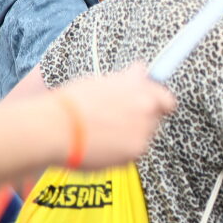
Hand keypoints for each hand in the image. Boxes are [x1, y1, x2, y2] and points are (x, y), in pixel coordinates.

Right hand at [62, 64, 176, 168]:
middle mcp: (147, 108)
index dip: (158, 105)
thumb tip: (140, 70)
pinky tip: (100, 145)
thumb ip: (127, 80)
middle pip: (154, 119)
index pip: (166, 100)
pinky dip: (120, 152)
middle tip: (115, 123)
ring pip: (143, 136)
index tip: (150, 109)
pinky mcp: (136, 152)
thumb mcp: (101, 81)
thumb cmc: (73, 103)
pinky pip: (132, 152)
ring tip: (102, 134)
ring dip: (130, 136)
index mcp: (140, 87)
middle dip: (140, 121)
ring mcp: (144, 131)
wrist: (56, 128)